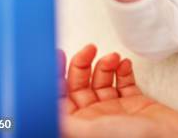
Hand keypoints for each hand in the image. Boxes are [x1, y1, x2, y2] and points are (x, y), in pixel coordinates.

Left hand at [59, 44, 177, 137]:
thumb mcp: (92, 131)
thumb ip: (66, 120)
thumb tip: (41, 109)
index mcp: (81, 127)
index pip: (58, 98)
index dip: (55, 76)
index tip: (57, 55)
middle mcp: (95, 119)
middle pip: (79, 85)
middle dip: (82, 64)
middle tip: (89, 49)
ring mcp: (116, 111)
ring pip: (101, 80)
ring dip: (105, 65)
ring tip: (112, 58)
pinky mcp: (136, 104)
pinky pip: (125, 81)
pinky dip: (123, 70)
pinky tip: (125, 64)